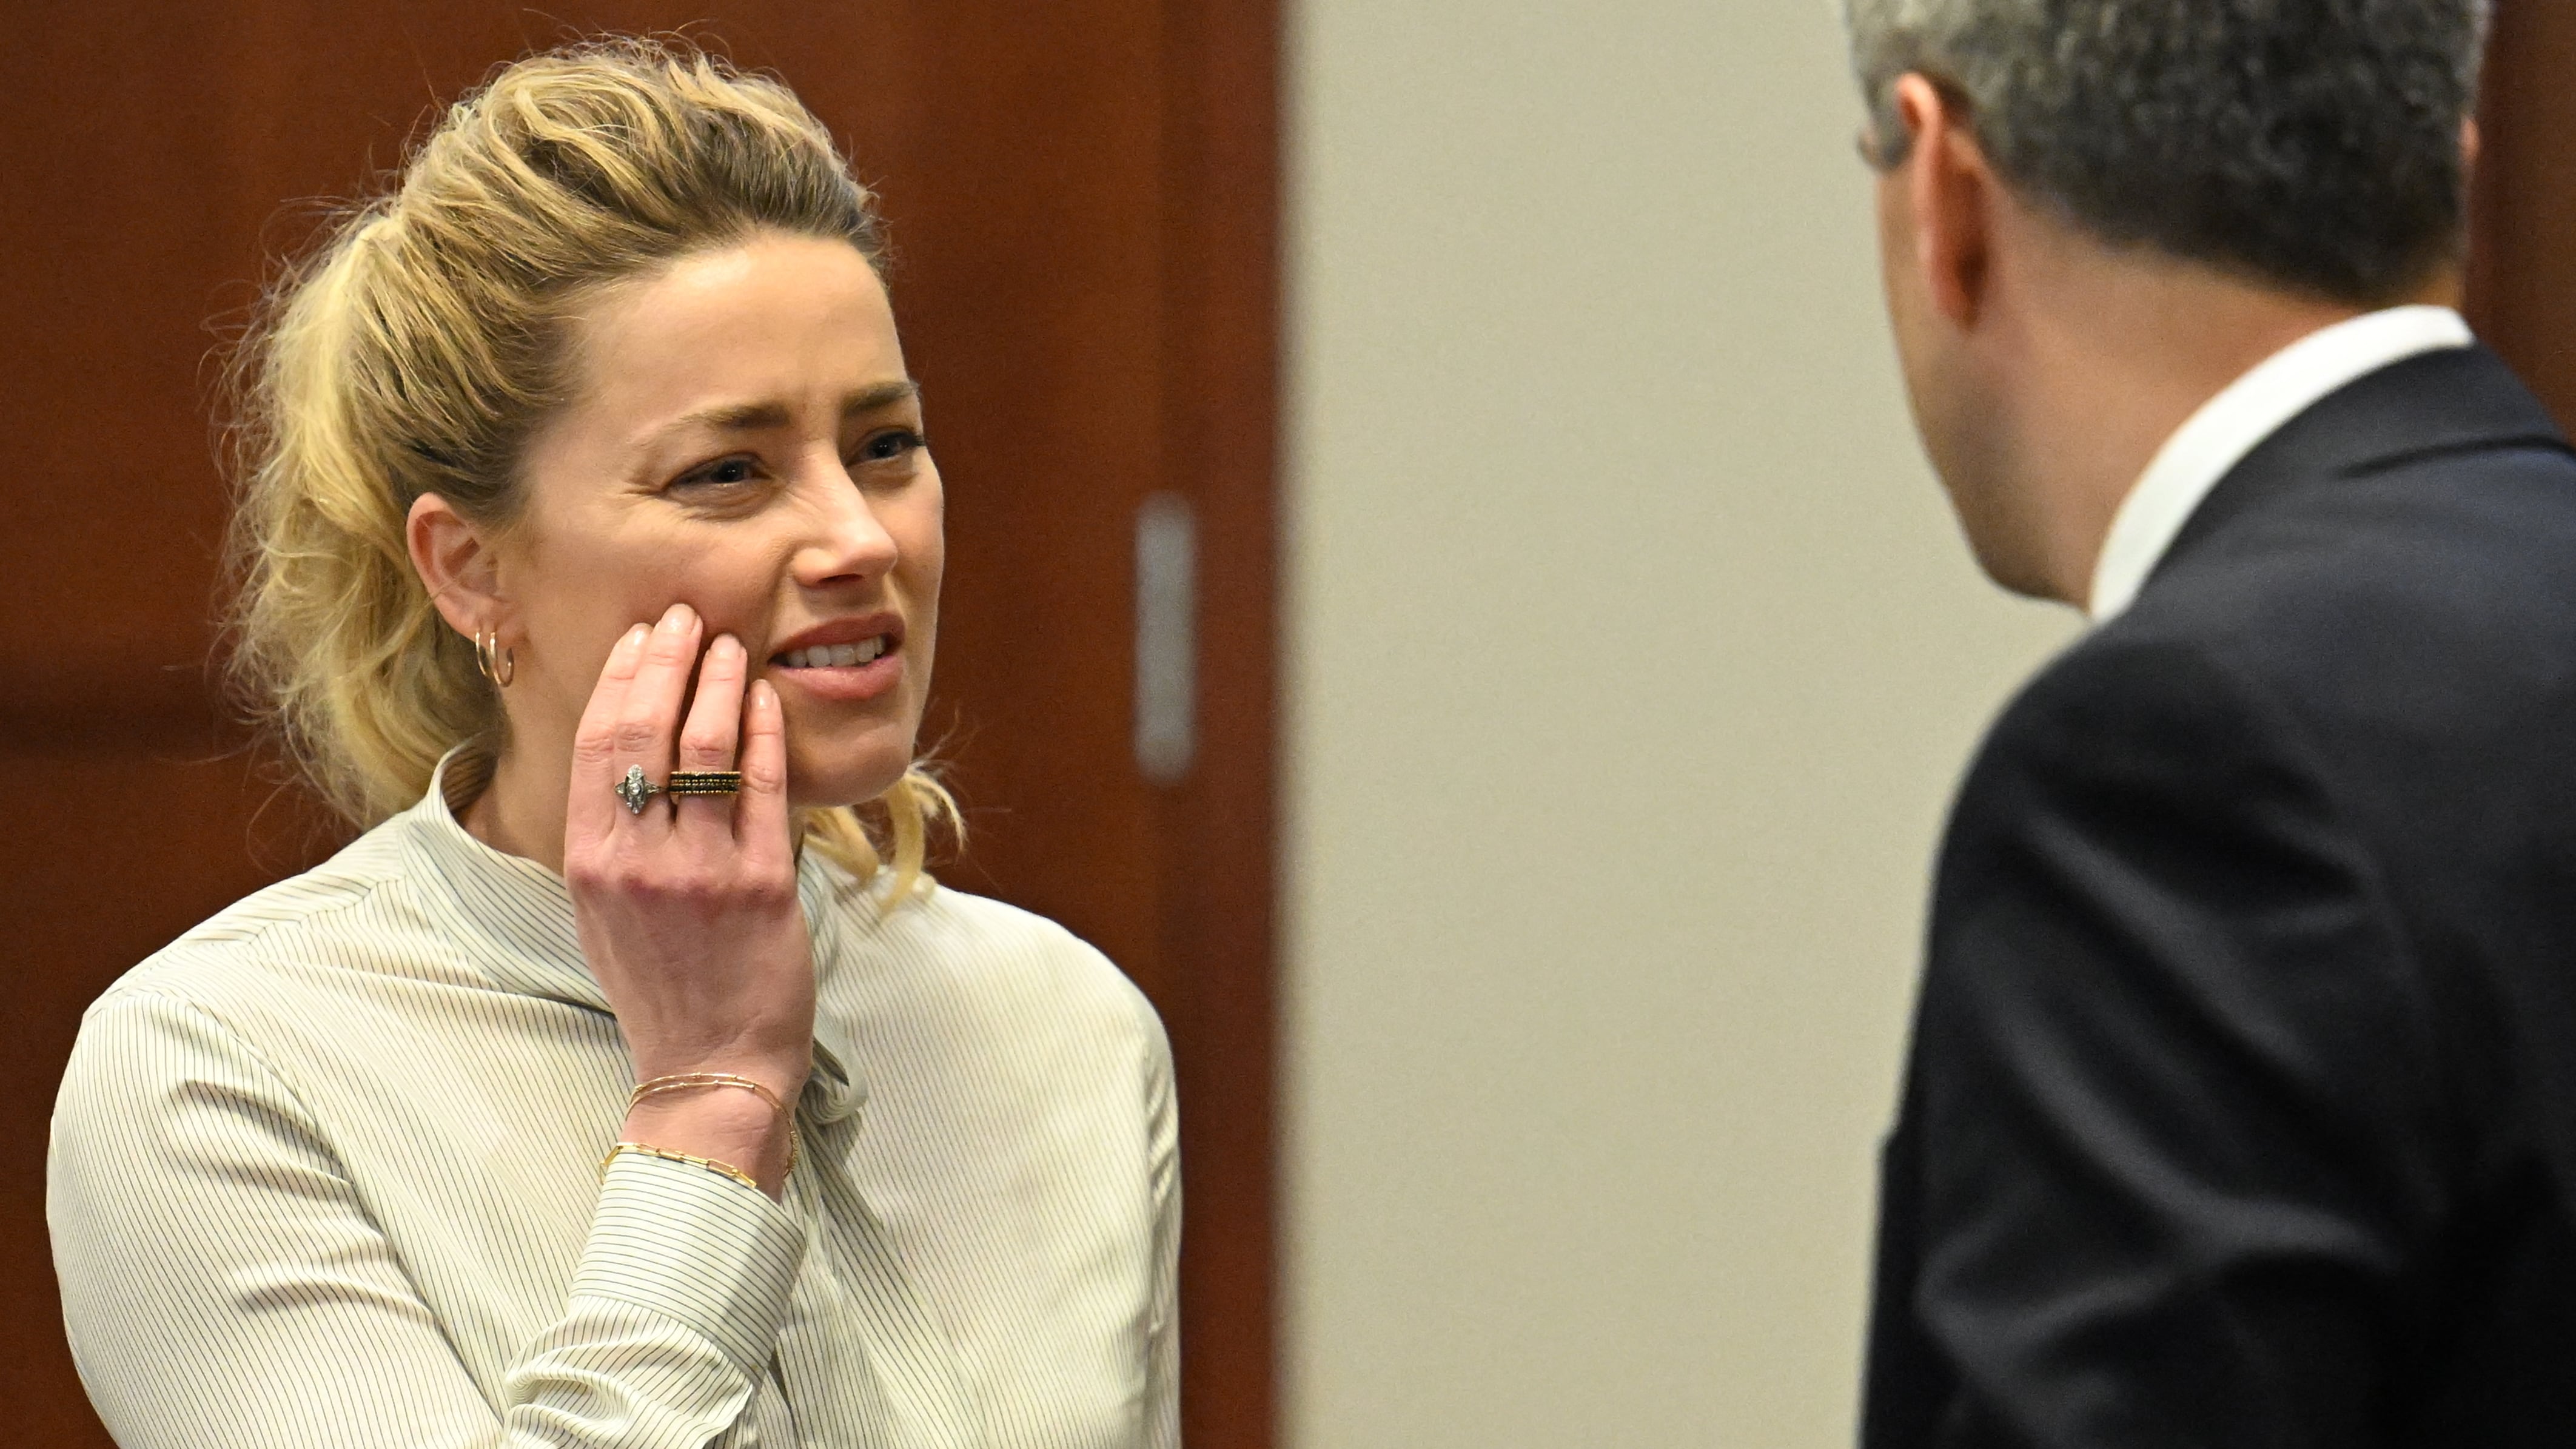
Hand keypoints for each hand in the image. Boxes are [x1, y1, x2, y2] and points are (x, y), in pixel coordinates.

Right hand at [564, 602, 810, 1195]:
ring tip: (731, 645)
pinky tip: (767, 700)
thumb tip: (632, 751)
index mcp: (588, 862)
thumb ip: (613, 836)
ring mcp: (699, 872)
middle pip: (645, 731)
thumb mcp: (606, 911)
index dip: (620, 679)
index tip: (640, 637)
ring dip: (720, 683)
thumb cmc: (662, 986)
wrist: (710, 1066)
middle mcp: (637, 861)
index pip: (597, 744)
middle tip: (686, 617)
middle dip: (667, 660)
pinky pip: (761, 789)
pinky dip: (763, 734)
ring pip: (705, 748)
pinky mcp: (762, 885)